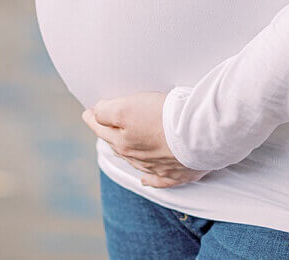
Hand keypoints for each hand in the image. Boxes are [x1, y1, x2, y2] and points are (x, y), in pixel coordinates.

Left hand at [83, 91, 208, 187]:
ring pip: (136, 162)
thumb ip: (106, 112)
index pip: (101, 128)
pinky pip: (160, 180)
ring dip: (128, 154)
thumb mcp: (127, 108)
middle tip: (104, 126)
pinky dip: (151, 180)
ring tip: (122, 146)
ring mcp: (158, 167)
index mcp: (123, 142)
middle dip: (109, 135)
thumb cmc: (165, 117)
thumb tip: (95, 114)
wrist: (200, 134)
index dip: (93, 118)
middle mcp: (138, 157)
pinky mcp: (179, 173)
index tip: (88, 113)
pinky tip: (145, 180)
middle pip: (118, 146)